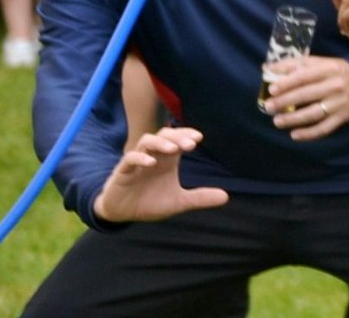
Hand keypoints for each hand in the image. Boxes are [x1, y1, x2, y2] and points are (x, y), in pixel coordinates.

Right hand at [93, 128, 229, 222]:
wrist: (122, 214)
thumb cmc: (149, 202)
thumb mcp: (178, 202)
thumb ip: (199, 198)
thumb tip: (226, 197)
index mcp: (167, 160)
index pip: (178, 139)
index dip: (186, 135)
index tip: (199, 138)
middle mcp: (153, 156)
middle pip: (164, 135)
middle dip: (177, 136)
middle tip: (191, 144)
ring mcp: (137, 163)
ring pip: (146, 142)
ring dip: (160, 143)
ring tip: (173, 149)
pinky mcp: (122, 172)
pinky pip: (129, 159)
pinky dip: (140, 158)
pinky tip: (151, 163)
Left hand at [264, 55, 348, 141]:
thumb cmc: (333, 72)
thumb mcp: (318, 62)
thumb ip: (293, 64)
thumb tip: (267, 68)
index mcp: (329, 68)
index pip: (303, 76)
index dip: (286, 83)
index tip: (271, 90)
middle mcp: (336, 85)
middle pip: (306, 95)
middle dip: (284, 102)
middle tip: (268, 107)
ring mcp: (340, 103)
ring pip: (313, 113)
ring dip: (293, 119)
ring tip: (277, 121)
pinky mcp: (342, 117)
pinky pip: (324, 128)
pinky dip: (308, 133)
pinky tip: (294, 135)